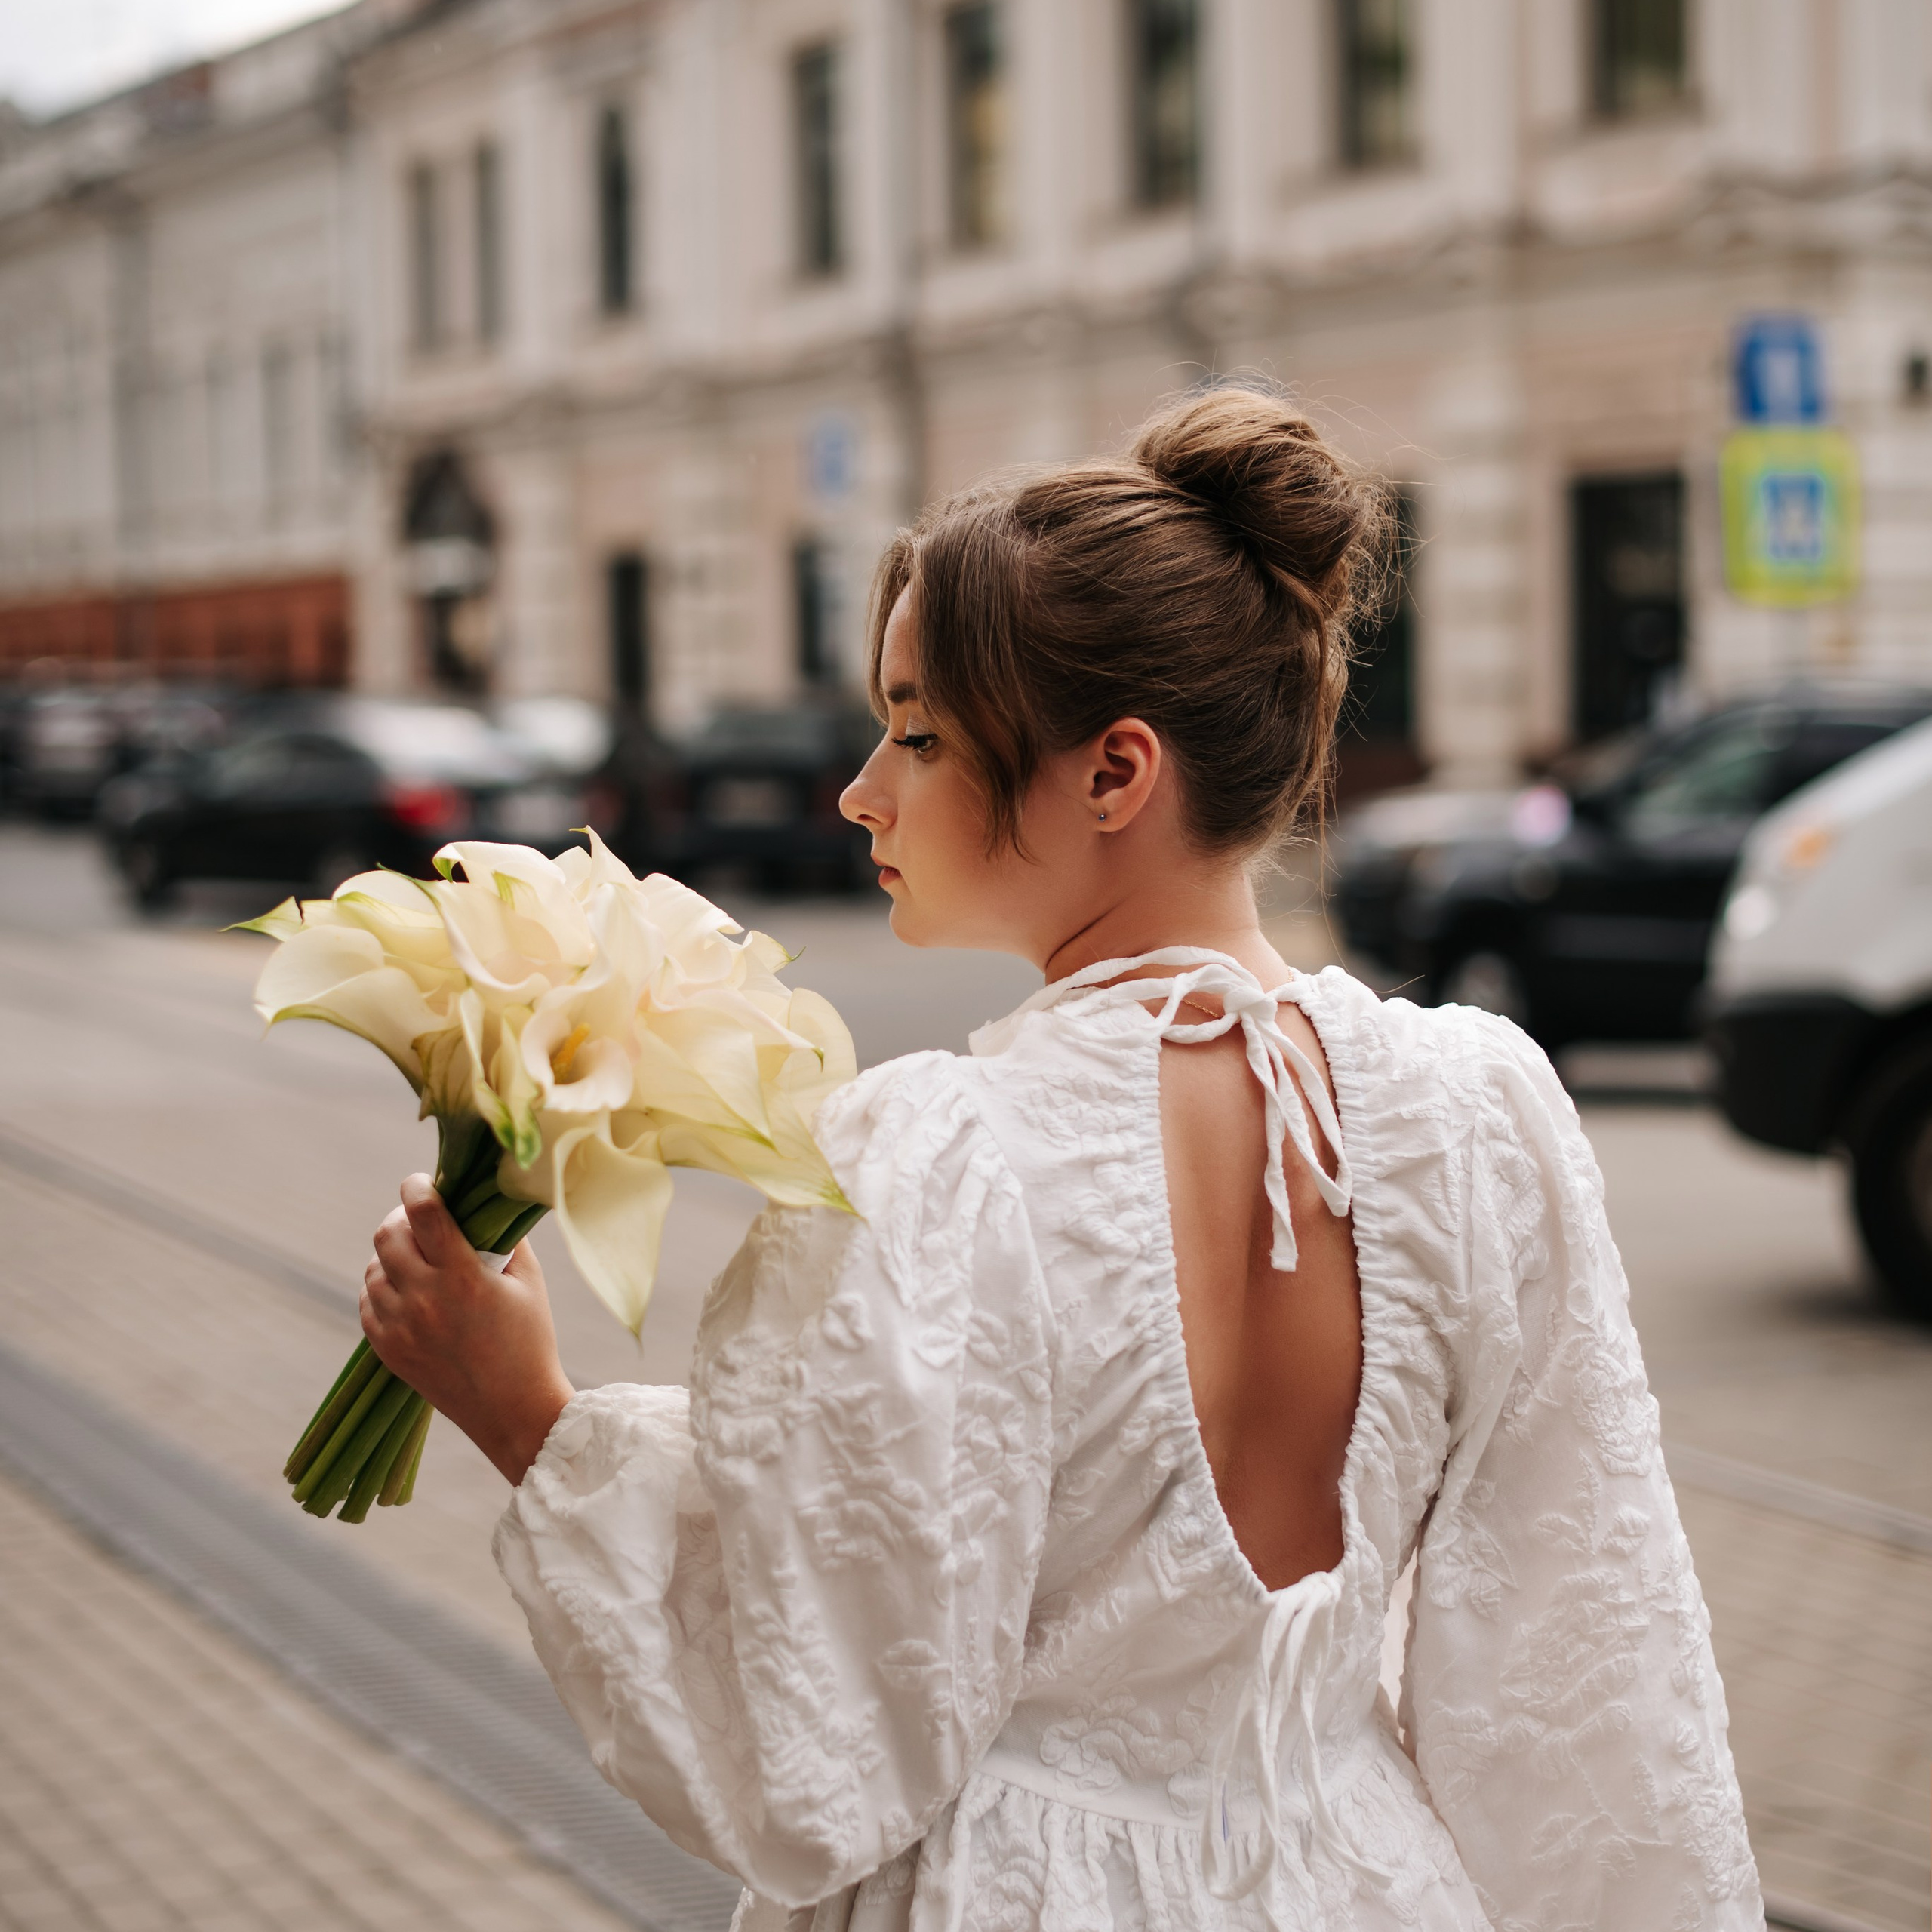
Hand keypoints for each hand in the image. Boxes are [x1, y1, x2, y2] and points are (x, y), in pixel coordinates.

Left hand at [361, 1173, 574, 1485]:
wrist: (512, 1410)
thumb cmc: (530, 1340)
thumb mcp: (528, 1281)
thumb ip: (504, 1238)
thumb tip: (484, 1202)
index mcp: (464, 1277)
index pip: (424, 1213)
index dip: (417, 1186)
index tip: (421, 1181)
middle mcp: (424, 1299)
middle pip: (387, 1235)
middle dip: (400, 1217)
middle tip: (418, 1219)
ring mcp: (400, 1327)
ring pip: (373, 1268)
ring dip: (391, 1255)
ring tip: (417, 1260)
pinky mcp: (387, 1349)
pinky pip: (368, 1302)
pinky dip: (382, 1288)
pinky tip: (407, 1291)